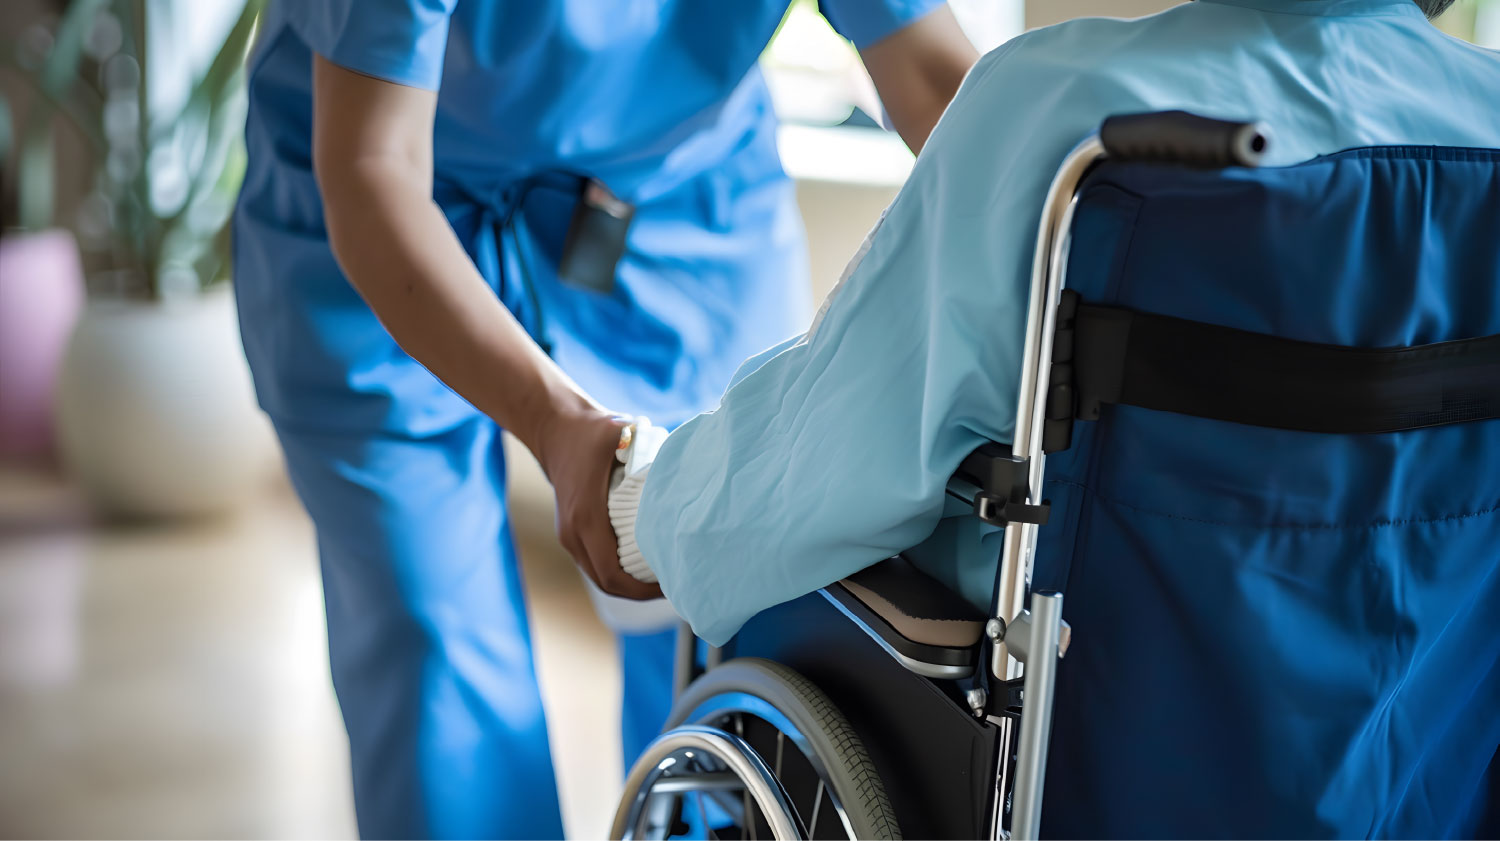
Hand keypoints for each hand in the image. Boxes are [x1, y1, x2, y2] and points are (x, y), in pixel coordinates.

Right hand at [534, 407, 663, 599]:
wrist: (554, 429)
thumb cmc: (589, 432)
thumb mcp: (618, 432)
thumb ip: (646, 445)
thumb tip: (681, 460)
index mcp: (586, 517)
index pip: (612, 573)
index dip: (642, 589)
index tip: (670, 584)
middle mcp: (573, 533)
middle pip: (608, 583)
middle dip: (641, 593)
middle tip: (675, 585)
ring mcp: (569, 535)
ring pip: (600, 576)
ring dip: (629, 585)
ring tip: (663, 579)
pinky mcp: (571, 533)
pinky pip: (595, 564)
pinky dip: (618, 572)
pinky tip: (643, 565)